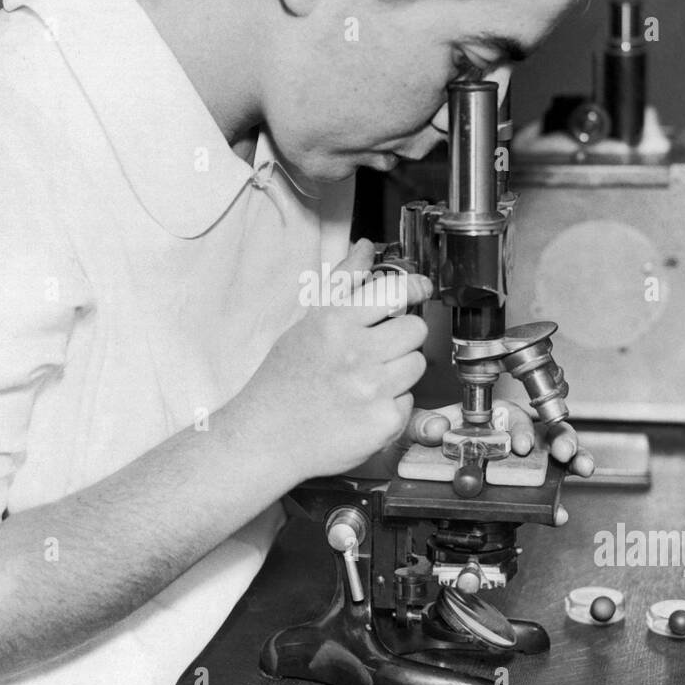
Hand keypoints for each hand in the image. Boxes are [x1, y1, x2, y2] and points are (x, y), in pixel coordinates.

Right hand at [237, 238, 432, 480]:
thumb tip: (366, 247)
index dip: (414, 288)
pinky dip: (391, 405)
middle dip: (402, 336)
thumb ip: (342, 283)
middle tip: (378, 349)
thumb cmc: (283, 381)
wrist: (265, 438)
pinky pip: (408, 401)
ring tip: (367, 381)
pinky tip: (363, 408)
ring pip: (416, 364)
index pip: (394, 292)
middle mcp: (355, 354)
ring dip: (399, 371)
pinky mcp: (383, 422)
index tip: (419, 289)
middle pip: (414, 329)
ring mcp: (372, 390)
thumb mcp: (308, 323)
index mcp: (334, 323)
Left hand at [350, 400, 594, 479]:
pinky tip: (560, 510)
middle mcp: (507, 438)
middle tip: (563, 453)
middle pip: (543, 433)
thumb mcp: (413, 429)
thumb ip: (422, 424)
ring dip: (572, 458)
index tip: (520, 445)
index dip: (520, 428)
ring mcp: (516, 464)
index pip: (510, 416)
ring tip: (580, 466)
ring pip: (553, 457)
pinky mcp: (519, 490)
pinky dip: (555, 501)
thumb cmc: (418, 444)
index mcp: (486, 419)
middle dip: (560, 439)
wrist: (407, 473)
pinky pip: (542, 492)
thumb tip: (437, 428)